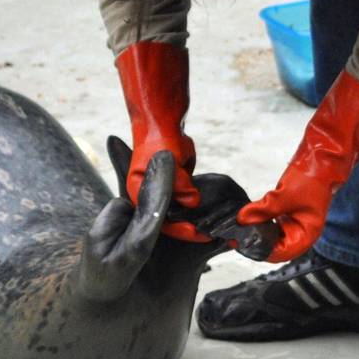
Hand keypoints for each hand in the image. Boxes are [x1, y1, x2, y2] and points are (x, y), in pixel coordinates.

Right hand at [115, 42, 203, 240]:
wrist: (164, 123)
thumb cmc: (160, 140)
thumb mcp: (169, 163)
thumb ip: (180, 184)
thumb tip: (192, 202)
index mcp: (139, 194)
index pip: (160, 221)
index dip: (181, 230)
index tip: (201, 234)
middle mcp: (150, 198)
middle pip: (171, 220)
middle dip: (191, 228)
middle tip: (213, 235)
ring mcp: (164, 193)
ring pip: (182, 213)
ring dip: (197, 219)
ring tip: (219, 228)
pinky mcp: (177, 189)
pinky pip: (189, 202)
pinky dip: (200, 208)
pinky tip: (216, 214)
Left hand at [236, 70, 358, 261]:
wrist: (323, 158)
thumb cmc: (313, 178)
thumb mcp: (284, 195)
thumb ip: (262, 209)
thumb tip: (242, 220)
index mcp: (307, 234)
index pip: (281, 253)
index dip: (261, 251)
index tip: (242, 244)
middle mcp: (301, 232)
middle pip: (275, 246)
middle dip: (256, 241)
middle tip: (236, 235)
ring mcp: (294, 223)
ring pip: (271, 235)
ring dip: (257, 230)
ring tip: (241, 226)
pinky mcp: (288, 212)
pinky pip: (271, 223)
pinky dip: (260, 220)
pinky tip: (249, 216)